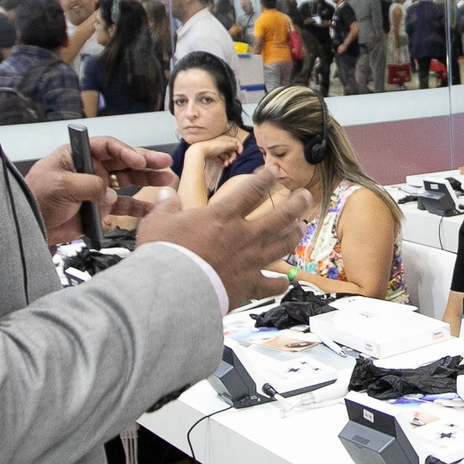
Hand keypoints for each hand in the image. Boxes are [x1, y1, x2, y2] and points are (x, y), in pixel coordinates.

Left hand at [24, 135, 173, 245]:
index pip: (108, 146)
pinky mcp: (100, 208)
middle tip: (165, 163)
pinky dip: (137, 208)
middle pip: (123, 162)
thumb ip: (88, 185)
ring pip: (128, 182)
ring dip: (147, 181)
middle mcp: (91, 168)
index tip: (139, 160)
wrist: (31, 226)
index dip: (126, 151)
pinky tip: (151, 209)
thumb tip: (109, 194)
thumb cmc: (36, 198)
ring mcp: (97, 188)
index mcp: (79, 155)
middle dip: (145, 162)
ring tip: (167, 181)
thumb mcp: (60, 185)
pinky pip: (123, 206)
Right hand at [131, 164, 309, 306]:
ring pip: (283, 245)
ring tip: (301, 227)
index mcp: (223, 216)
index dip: (265, 178)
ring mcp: (250, 261)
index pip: (251, 190)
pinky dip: (280, 282)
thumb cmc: (165, 255)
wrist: (172, 290)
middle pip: (280, 215)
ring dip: (295, 235)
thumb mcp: (158, 222)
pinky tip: (284, 280)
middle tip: (305, 196)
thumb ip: (166, 206)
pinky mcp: (249, 286)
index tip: (272, 172)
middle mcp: (243, 235)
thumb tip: (165, 193)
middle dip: (296, 203)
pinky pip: (273, 284)